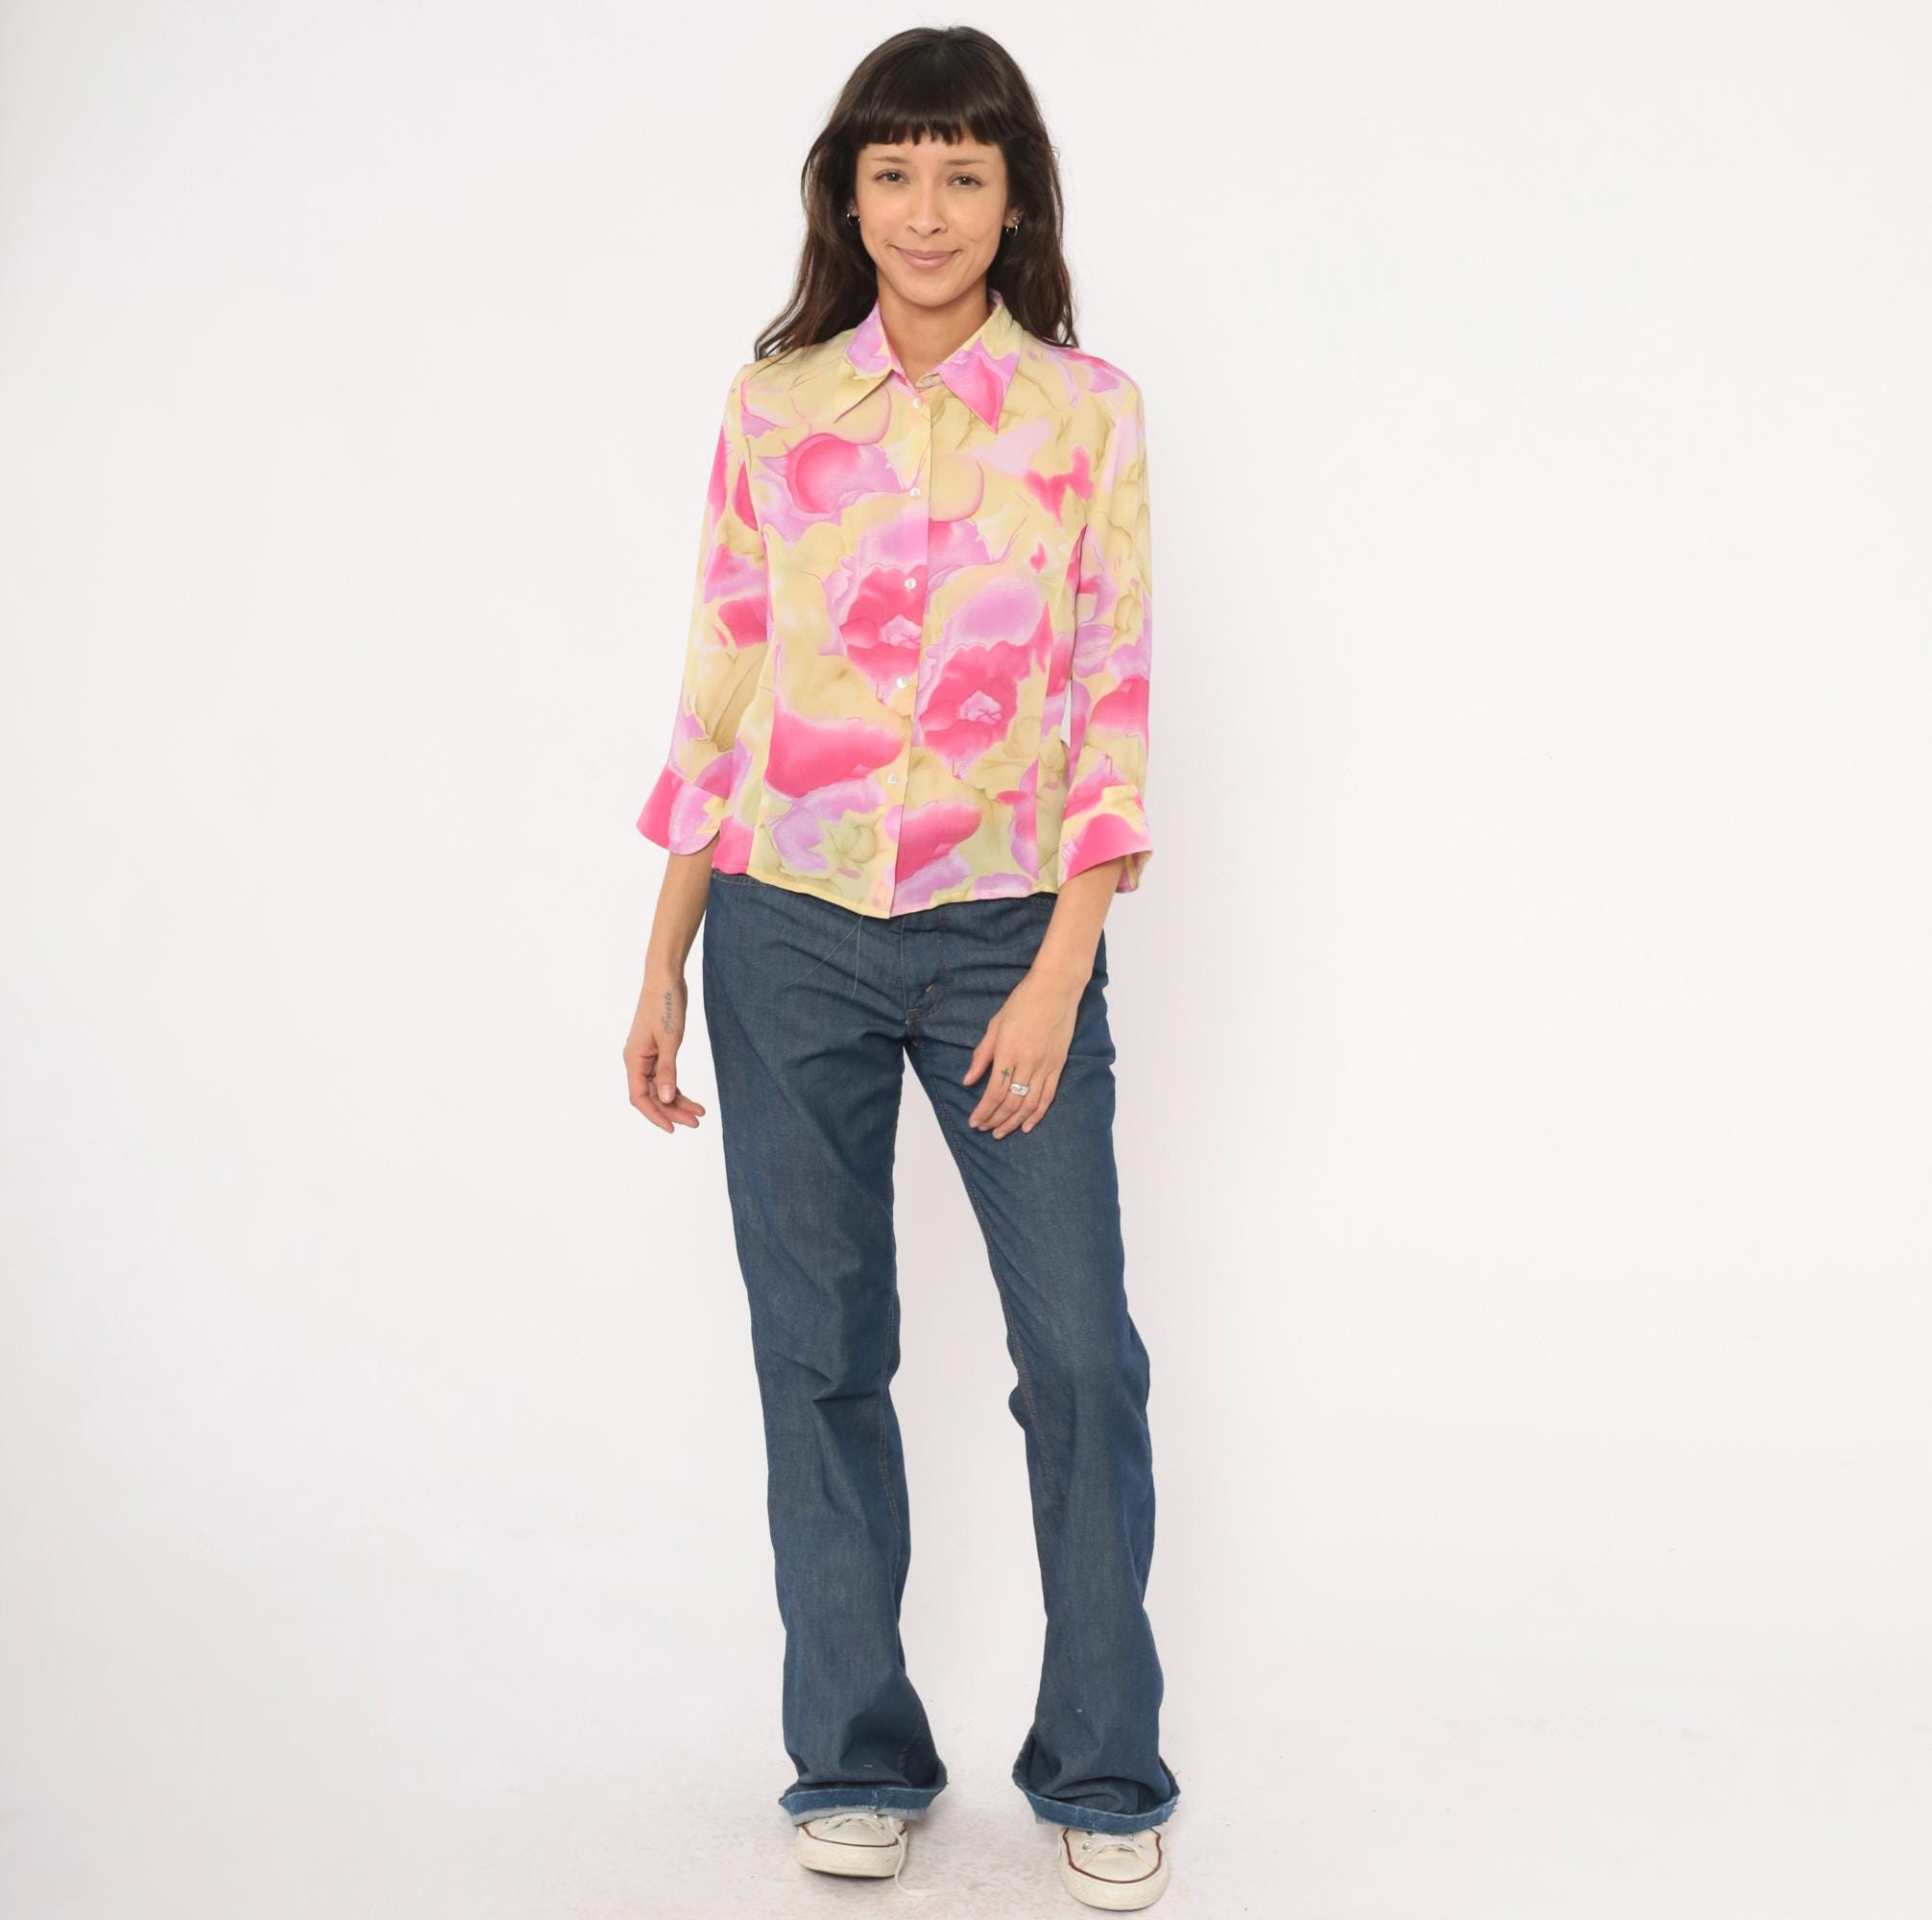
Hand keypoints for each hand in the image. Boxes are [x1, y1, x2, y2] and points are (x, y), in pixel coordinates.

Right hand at [625, 970, 708, 1134]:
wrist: (666, 979)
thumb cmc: (665, 1005)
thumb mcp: (670, 1040)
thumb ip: (667, 1071)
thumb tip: (665, 1098)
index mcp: (634, 1059)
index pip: (639, 1097)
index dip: (655, 1115)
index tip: (673, 1128)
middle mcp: (637, 1060)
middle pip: (651, 1095)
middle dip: (673, 1110)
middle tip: (697, 1122)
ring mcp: (647, 1056)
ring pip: (660, 1088)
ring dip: (678, 1101)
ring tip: (699, 1113)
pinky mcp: (658, 1050)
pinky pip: (665, 1076)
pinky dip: (677, 1088)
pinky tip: (691, 1098)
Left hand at [962, 965, 1085, 1137]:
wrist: (1055, 989)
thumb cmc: (1022, 1003)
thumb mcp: (994, 1026)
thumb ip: (981, 1056)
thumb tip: (968, 1081)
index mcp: (1008, 1052)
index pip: (994, 1092)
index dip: (983, 1111)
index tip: (973, 1122)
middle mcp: (1028, 1062)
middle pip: (1010, 1102)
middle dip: (995, 1120)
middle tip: (984, 1129)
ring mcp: (1045, 1066)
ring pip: (1029, 1105)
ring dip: (1013, 1122)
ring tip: (1001, 1132)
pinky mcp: (1058, 1066)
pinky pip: (1048, 1097)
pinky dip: (1038, 1115)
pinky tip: (1027, 1126)